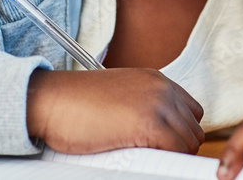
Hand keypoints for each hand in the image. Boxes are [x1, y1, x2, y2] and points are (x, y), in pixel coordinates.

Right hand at [26, 68, 204, 154]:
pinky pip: (175, 151)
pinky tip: (141, 161)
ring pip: (188, 142)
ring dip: (171, 156)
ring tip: (145, 160)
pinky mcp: (148, 124)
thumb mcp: (119, 99)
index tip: (165, 148)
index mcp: (156, 80)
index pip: (191, 112)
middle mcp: (161, 88)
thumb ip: (144, 109)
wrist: (50, 100)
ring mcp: (157, 104)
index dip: (180, 134)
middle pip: (193, 129)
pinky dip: (163, 162)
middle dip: (178, 148)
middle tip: (154, 159)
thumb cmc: (75, 104)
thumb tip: (161, 139)